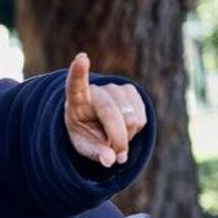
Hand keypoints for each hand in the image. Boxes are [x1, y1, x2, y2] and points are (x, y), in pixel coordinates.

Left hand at [64, 52, 146, 168]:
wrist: (96, 123)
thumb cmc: (84, 133)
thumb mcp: (83, 146)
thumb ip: (95, 153)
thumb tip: (110, 159)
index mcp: (76, 102)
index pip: (75, 85)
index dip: (79, 73)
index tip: (81, 58)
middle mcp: (96, 90)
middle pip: (112, 115)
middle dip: (117, 140)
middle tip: (117, 156)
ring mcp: (115, 88)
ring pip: (131, 119)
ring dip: (126, 136)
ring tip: (113, 136)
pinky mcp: (130, 91)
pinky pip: (141, 118)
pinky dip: (135, 130)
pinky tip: (124, 127)